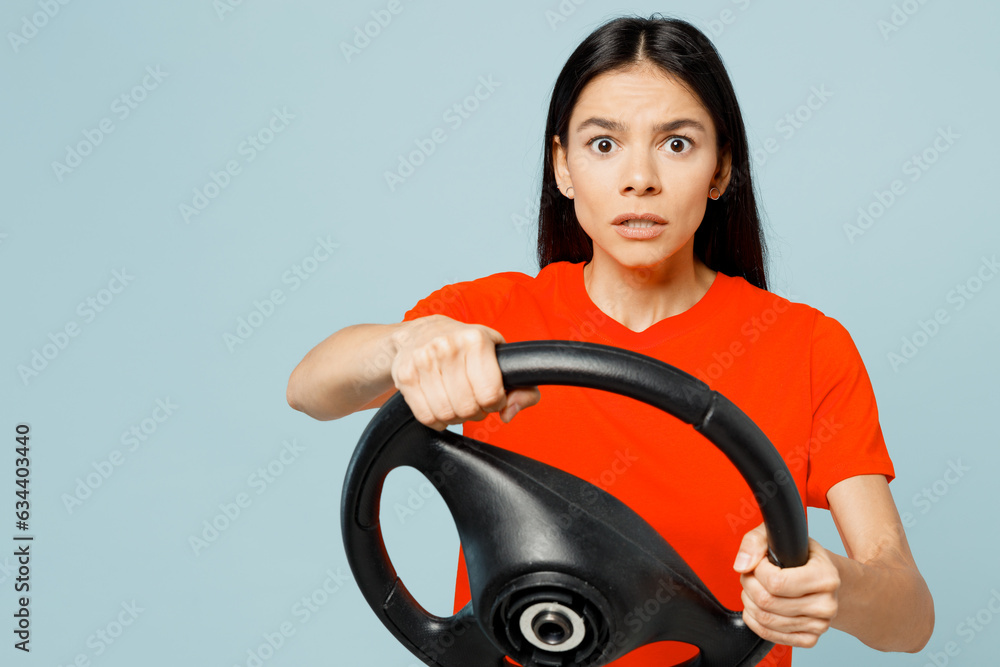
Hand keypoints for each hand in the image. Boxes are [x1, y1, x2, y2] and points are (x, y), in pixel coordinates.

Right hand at [390, 315, 540, 430]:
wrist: (420, 332)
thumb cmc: (466, 347)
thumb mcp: (498, 356)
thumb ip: (521, 387)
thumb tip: (509, 413)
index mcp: (476, 340)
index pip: (491, 394)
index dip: (495, 403)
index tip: (491, 396)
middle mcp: (448, 346)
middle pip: (468, 407)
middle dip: (475, 412)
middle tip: (473, 401)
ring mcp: (423, 360)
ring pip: (446, 414)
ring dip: (455, 417)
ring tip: (456, 402)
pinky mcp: (405, 375)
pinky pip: (425, 416)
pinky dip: (436, 420)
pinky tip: (440, 406)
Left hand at [733, 522, 839, 648]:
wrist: (824, 578)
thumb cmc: (801, 556)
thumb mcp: (781, 537)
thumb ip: (755, 542)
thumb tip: (741, 565)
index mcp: (826, 577)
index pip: (776, 582)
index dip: (757, 570)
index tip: (761, 562)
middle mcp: (826, 604)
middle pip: (766, 602)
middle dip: (749, 584)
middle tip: (752, 574)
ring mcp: (819, 625)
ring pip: (765, 619)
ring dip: (749, 601)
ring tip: (755, 587)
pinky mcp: (809, 639)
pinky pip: (768, 634)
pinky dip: (753, 619)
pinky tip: (757, 605)